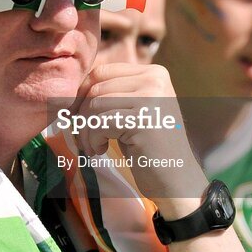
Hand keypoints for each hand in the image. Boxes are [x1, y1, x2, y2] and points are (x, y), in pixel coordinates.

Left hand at [71, 62, 206, 204]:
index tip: (75, 114)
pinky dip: (93, 139)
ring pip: (95, 105)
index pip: (103, 71)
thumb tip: (74, 87)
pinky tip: (101, 150)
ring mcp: (151, 98)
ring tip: (94, 146)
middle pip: (97, 87)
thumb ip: (115, 92)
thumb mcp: (134, 110)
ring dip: (86, 130)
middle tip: (84, 137)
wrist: (176, 181)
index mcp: (154, 72)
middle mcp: (154, 80)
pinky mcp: (142, 120)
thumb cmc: (149, 147)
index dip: (82, 92)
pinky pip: (100, 123)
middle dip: (82, 115)